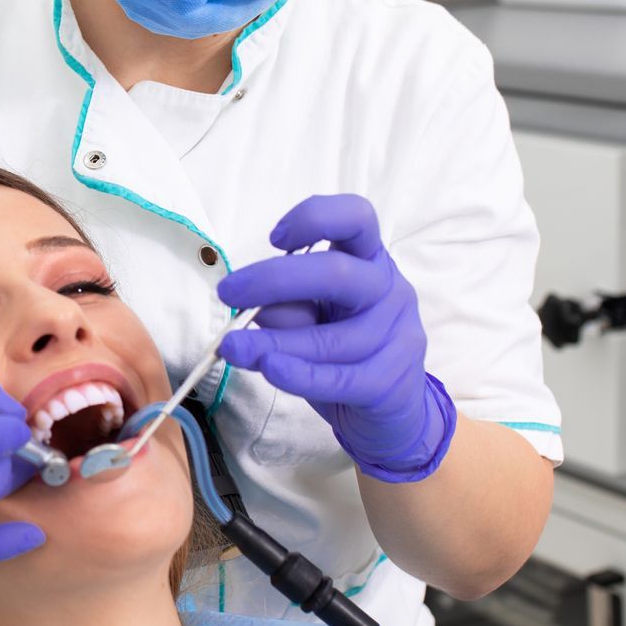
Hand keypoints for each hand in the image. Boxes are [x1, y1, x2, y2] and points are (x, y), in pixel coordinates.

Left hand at [214, 194, 456, 482]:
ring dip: (272, 342)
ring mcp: (397, 335)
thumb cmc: (344, 348)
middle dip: (274, 280)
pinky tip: (268, 368)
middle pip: (337, 274)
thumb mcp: (313, 317)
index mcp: (370, 260)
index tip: (274, 238)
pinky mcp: (390, 381)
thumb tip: (250, 307)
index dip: (316, 217)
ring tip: (231, 347)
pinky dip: (298, 374)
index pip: (358, 218)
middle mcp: (389, 289)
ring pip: (330, 338)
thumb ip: (289, 306)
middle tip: (228, 292)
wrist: (390, 407)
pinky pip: (337, 378)